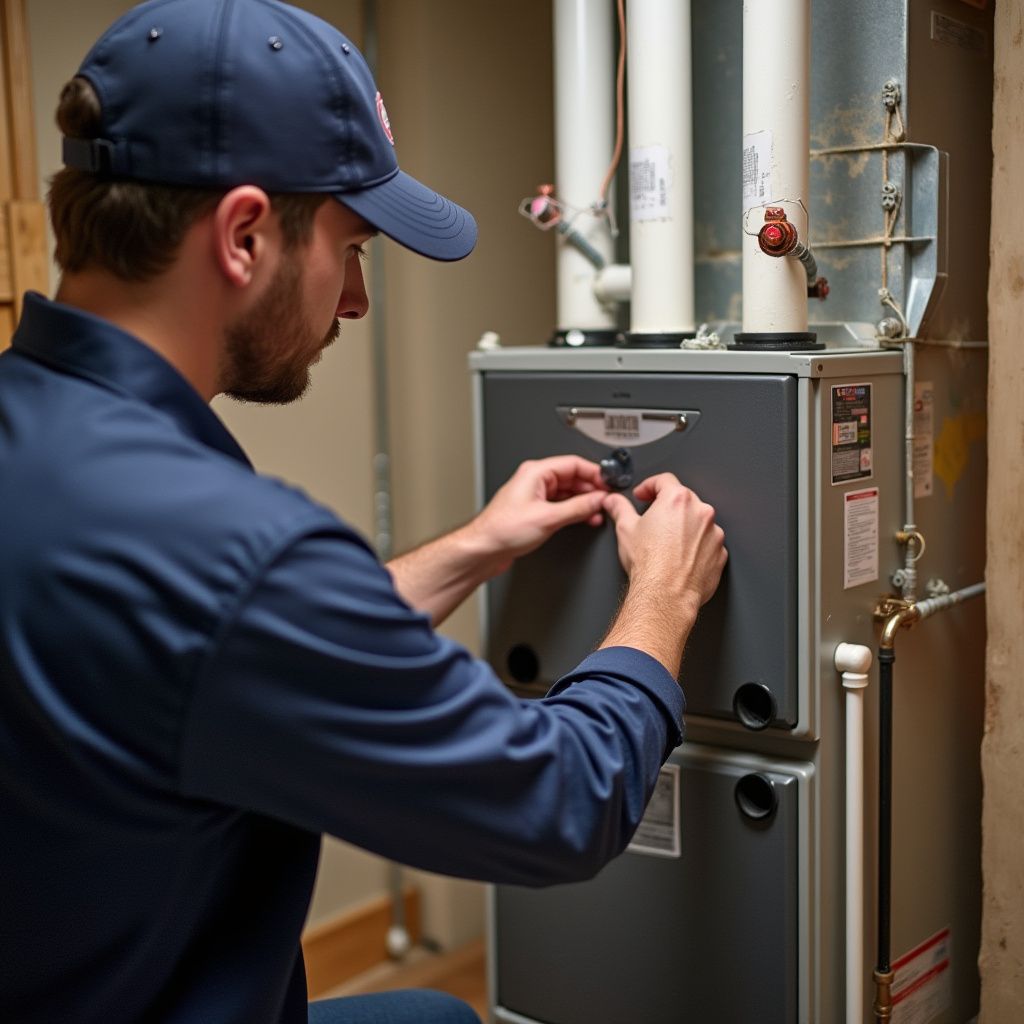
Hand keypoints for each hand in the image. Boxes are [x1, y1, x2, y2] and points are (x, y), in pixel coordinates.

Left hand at [465, 456, 608, 572]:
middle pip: (572, 477)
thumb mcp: (548, 518)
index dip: (595, 473)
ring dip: (584, 501)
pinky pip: (560, 504)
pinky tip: (584, 518)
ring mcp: (534, 496)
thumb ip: (577, 508)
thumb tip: (597, 500)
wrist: (483, 550)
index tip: (609, 483)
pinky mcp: (534, 511)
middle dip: (591, 489)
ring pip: (567, 492)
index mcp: (535, 472)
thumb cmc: (502, 530)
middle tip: (606, 500)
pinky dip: (574, 510)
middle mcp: (534, 481)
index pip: (573, 463)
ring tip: (597, 511)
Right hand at [603, 473, 727, 609]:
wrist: (665, 596)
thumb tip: (613, 502)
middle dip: (667, 508)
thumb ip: (619, 509)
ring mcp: (714, 534)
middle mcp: (701, 512)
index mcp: (678, 500)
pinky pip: (707, 544)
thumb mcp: (625, 529)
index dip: (649, 486)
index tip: (643, 495)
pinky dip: (696, 547)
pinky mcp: (720, 554)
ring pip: (698, 523)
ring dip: (684, 528)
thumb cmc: (649, 565)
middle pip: (683, 500)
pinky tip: (680, 558)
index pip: (664, 481)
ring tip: (666, 545)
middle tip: (652, 521)